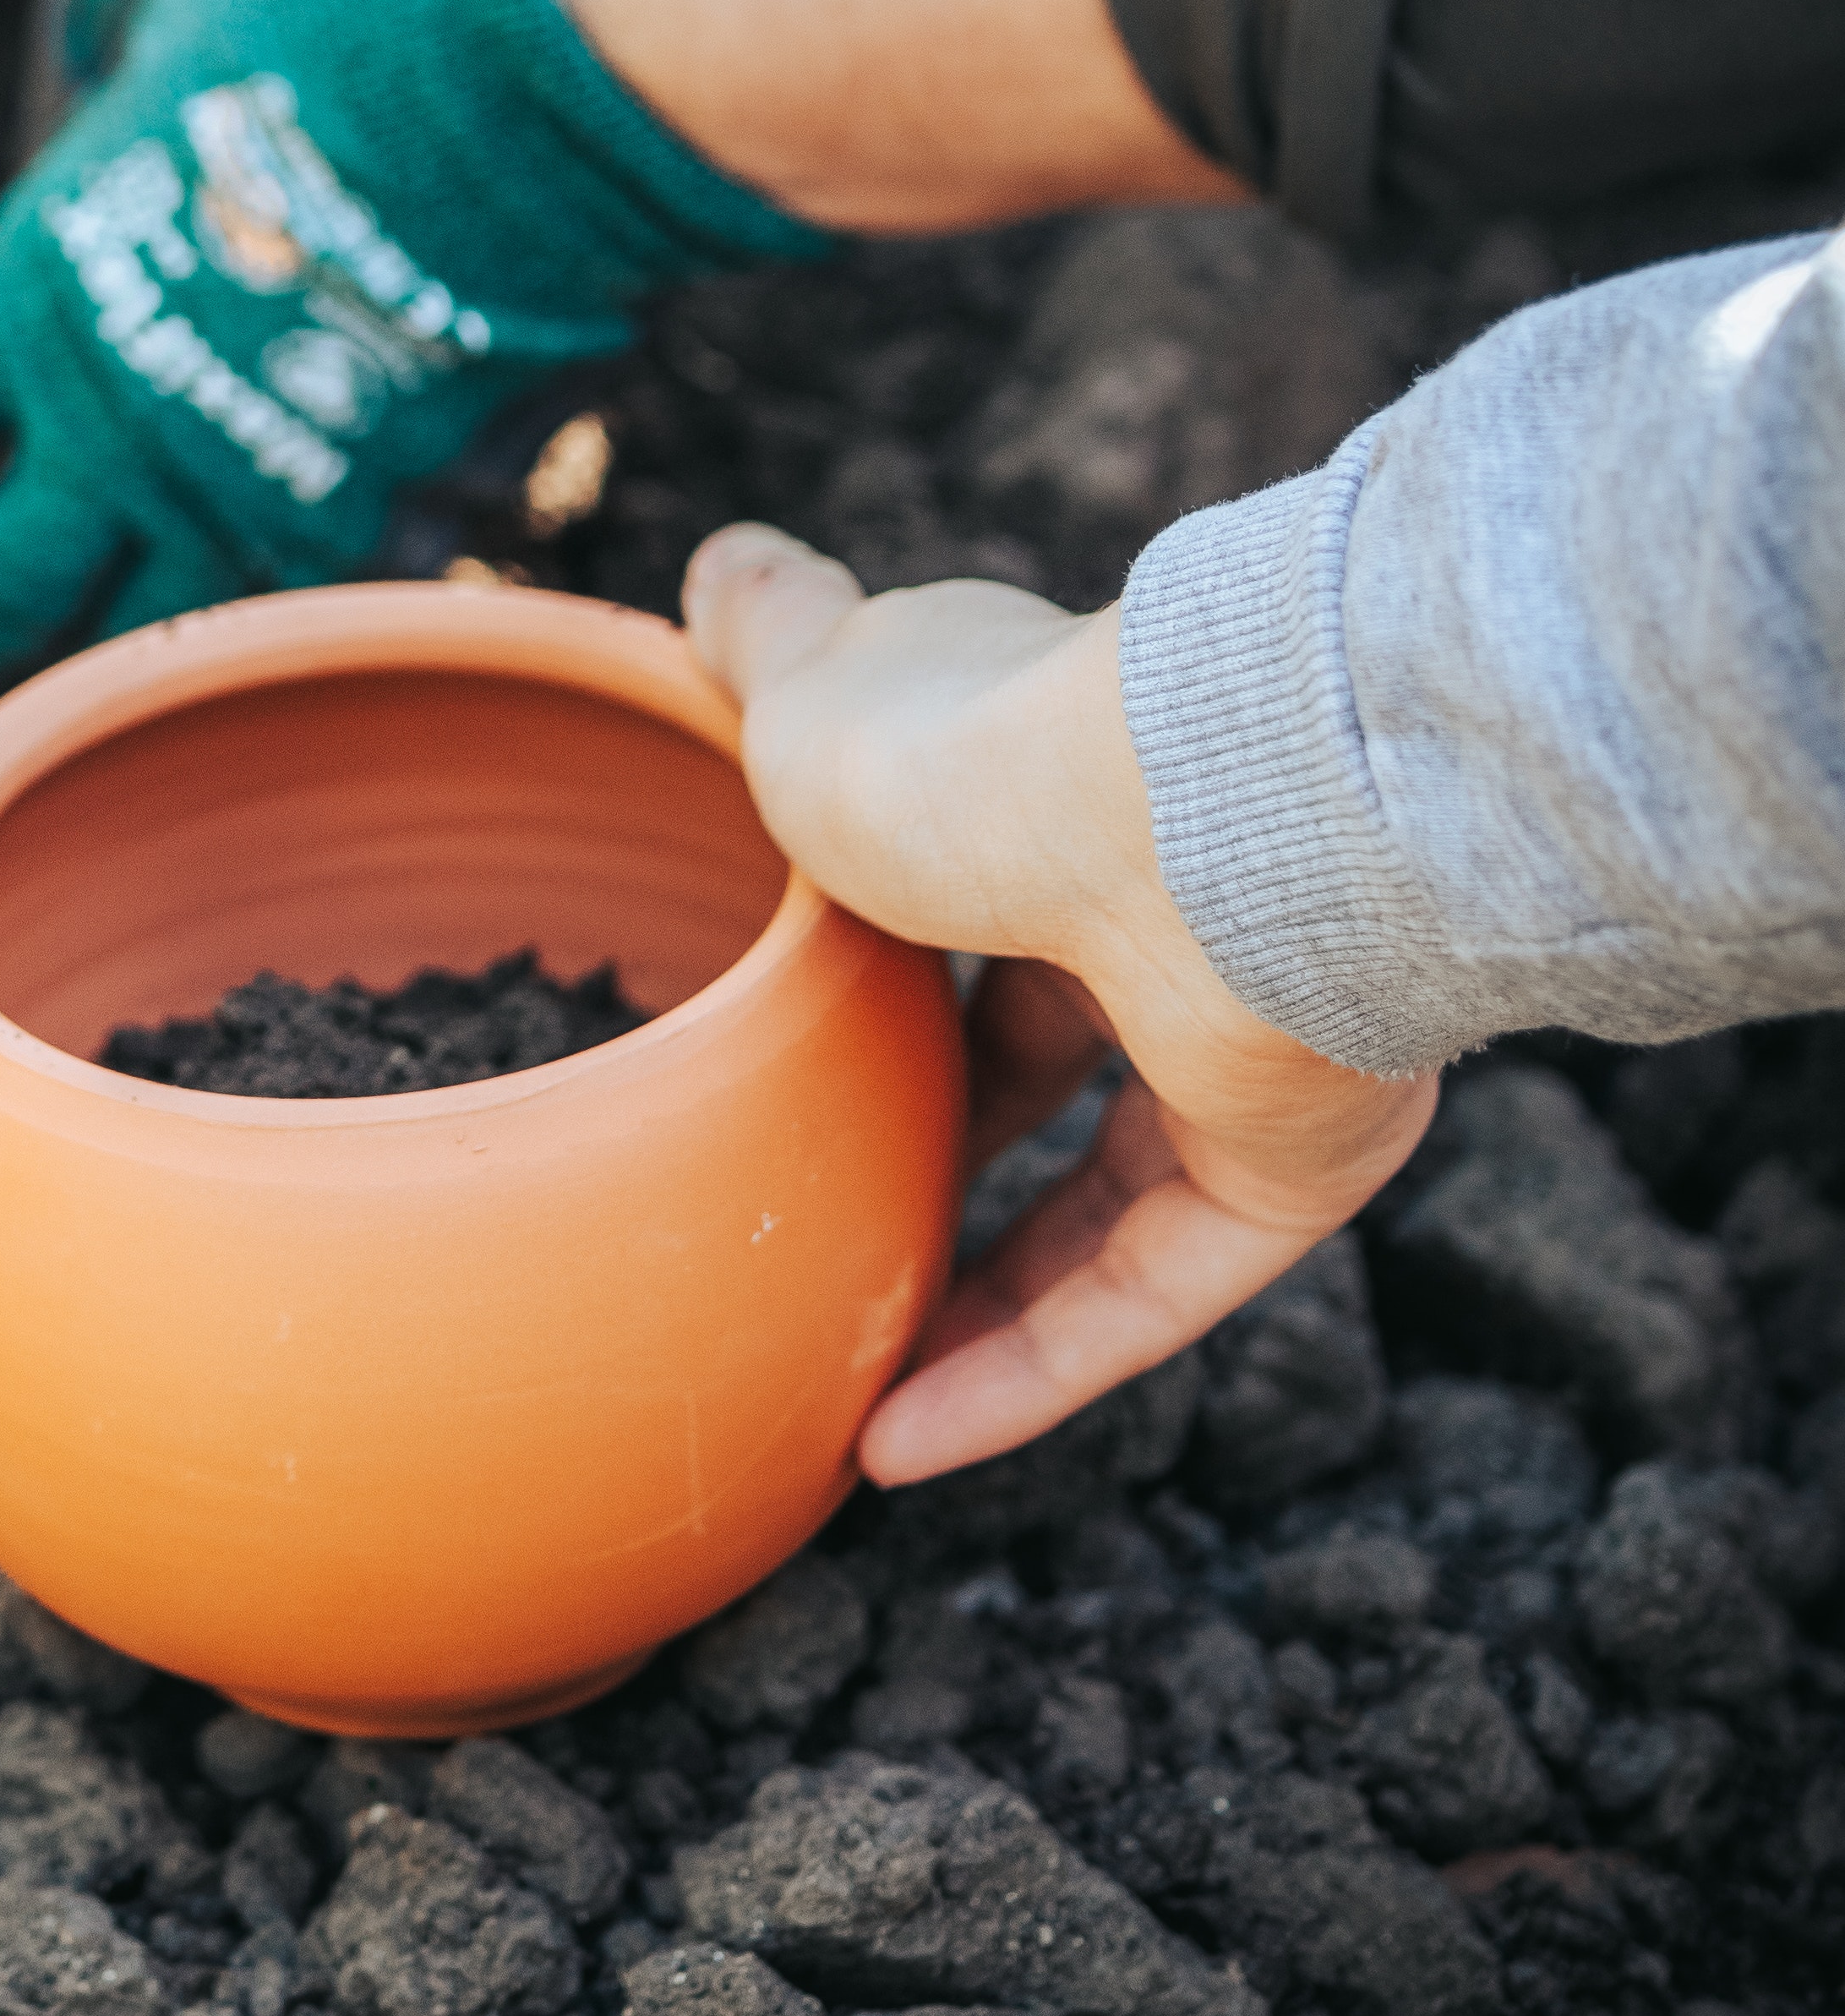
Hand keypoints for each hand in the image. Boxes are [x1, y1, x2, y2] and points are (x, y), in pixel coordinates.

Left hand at [0, 0, 812, 815]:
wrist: (524, 92)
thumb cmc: (346, 14)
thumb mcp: (186, 19)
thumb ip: (135, 98)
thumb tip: (138, 107)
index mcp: (40, 285)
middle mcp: (121, 419)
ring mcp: (253, 487)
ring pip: (137, 641)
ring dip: (67, 710)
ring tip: (19, 764)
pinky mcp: (383, 524)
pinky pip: (298, 616)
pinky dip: (259, 654)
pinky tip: (241, 688)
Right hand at [683, 522, 1435, 1485]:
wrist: (1181, 823)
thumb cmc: (968, 749)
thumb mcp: (805, 684)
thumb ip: (758, 634)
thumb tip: (716, 569)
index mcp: (1058, 791)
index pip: (977, 896)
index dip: (881, 975)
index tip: (791, 1043)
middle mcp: (1169, 911)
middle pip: (1051, 1058)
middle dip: (937, 1147)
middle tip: (816, 1226)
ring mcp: (1246, 1038)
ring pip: (1108, 1205)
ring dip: (970, 1303)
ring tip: (840, 1401)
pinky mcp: (1299, 1156)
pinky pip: (1155, 1293)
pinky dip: (1031, 1373)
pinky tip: (898, 1446)